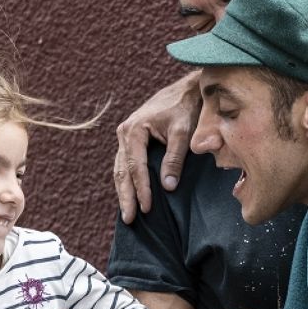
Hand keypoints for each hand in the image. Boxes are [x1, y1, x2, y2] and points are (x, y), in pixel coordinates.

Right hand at [113, 72, 202, 221]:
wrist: (187, 89)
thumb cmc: (186, 107)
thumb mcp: (183, 131)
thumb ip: (175, 157)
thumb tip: (167, 186)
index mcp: (134, 129)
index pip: (136, 167)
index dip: (141, 189)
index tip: (146, 209)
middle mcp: (125, 132)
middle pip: (122, 171)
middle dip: (126, 196)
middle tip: (129, 219)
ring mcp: (126, 136)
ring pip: (121, 169)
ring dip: (124, 191)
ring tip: (128, 214)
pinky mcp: (132, 140)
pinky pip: (126, 164)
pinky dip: (127, 181)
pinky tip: (132, 196)